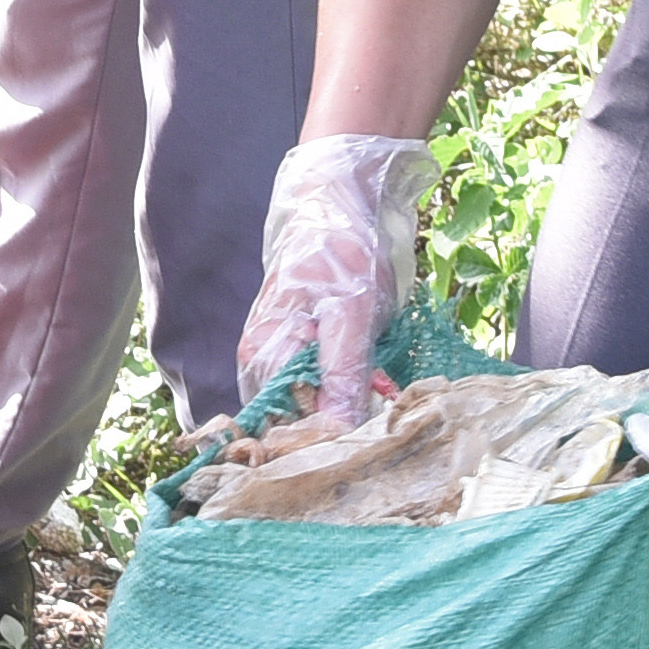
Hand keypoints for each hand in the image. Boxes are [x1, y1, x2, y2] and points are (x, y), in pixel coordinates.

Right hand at [235, 134, 432, 421]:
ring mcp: (282, 359)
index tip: (367, 435)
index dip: (323, 443)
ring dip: (351, 411)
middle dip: (340, 428)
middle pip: (295, 425)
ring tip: (384, 391)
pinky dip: (353, 393)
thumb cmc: (341, 255)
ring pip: (314, 410)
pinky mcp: (303, 352)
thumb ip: (341, 376)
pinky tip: (377, 382)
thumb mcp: (350, 316)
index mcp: (263, 358)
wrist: (338, 206)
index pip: (282, 431)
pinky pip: (324, 390)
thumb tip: (336, 435)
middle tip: (382, 409)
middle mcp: (263, 365)